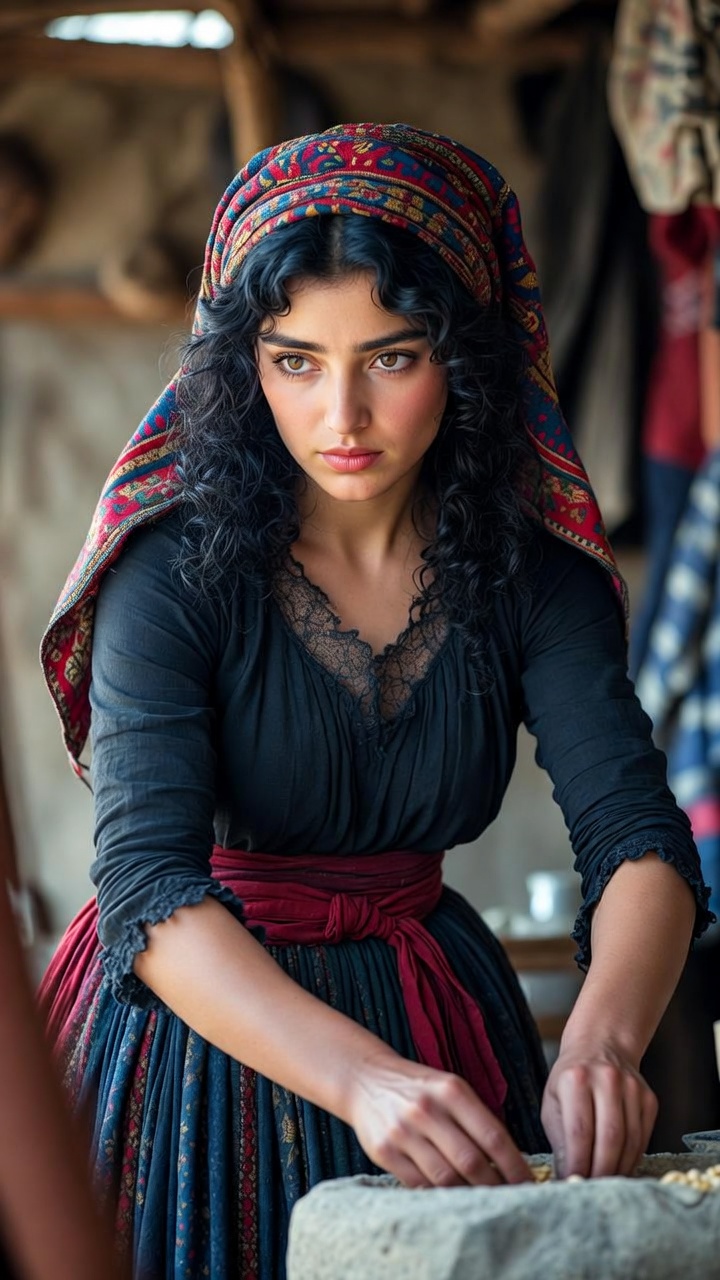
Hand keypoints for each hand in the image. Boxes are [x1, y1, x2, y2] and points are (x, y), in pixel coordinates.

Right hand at [345, 1050, 531, 1187]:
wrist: (365, 1079)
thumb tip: (509, 1160)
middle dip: (495, 1187)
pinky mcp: (383, 1151)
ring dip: (469, 1196)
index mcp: (451, 1090)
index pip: (492, 1135)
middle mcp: (427, 1109)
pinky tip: (450, 1198)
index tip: (529, 1184)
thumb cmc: (418, 1088)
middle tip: (510, 1201)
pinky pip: (418, 1184)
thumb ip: (475, 1117)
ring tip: (483, 1203)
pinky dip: (438, 1195)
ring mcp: (403, 1131)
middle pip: (471, 1162)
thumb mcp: (449, 1087)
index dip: (514, 1166)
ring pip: (445, 1178)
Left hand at [541, 1039, 657, 1178]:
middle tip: (590, 1189)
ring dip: (617, 1169)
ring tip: (604, 1183)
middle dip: (600, 1171)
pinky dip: (631, 1159)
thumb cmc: (571, 1080)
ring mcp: (632, 1088)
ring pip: (630, 1141)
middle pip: (609, 1138)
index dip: (577, 1163)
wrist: (601, 1046)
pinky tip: (619, 1167)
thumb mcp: (553, 1101)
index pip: (579, 1131)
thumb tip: (566, 1176)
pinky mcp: (649, 1099)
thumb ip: (559, 1138)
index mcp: (576, 1079)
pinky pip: (643, 1138)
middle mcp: (607, 1080)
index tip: (571, 1183)